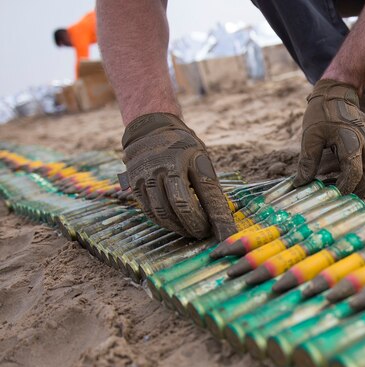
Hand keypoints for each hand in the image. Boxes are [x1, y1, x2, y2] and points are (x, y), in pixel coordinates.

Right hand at [119, 113, 236, 240]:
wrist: (151, 129)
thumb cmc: (184, 149)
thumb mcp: (202, 161)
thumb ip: (210, 189)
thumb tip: (223, 223)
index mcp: (185, 158)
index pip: (206, 194)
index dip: (216, 217)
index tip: (225, 234)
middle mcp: (162, 166)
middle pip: (181, 206)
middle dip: (195, 225)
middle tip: (204, 233)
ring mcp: (144, 175)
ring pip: (162, 213)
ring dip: (178, 227)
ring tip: (190, 231)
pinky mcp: (133, 185)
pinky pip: (150, 211)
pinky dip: (164, 222)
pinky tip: (175, 225)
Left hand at [295, 79, 364, 194]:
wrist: (338, 92)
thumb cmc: (323, 111)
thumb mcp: (311, 135)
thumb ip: (308, 161)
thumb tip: (300, 183)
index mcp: (352, 143)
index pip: (353, 174)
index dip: (342, 188)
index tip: (327, 195)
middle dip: (353, 191)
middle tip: (334, 196)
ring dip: (356, 185)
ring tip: (334, 186)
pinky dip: (355, 177)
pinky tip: (336, 176)